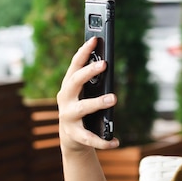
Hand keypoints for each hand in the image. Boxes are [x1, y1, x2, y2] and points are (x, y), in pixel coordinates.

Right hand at [57, 37, 118, 151]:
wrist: (71, 138)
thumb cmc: (82, 108)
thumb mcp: (85, 93)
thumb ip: (93, 81)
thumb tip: (106, 60)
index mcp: (68, 86)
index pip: (74, 65)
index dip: (84, 52)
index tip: (95, 40)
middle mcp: (65, 99)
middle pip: (74, 82)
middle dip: (88, 72)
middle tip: (104, 64)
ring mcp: (68, 117)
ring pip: (82, 108)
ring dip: (97, 102)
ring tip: (113, 98)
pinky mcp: (75, 135)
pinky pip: (90, 138)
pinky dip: (103, 140)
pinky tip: (116, 141)